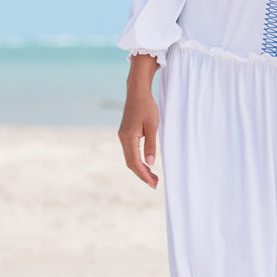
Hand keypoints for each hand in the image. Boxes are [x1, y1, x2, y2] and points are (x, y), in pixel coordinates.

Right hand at [118, 55, 159, 188]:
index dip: (144, 175)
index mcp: (129, 137)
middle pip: (130, 163)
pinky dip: (137, 160)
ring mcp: (122, 136)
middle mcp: (123, 138)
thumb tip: (150, 163)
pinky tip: (146, 163)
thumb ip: (151, 145)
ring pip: (129, 158)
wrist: (137, 92)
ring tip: (152, 176)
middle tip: (154, 184)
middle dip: (142, 174)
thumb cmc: (147, 107)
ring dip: (140, 168)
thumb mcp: (152, 126)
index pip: (135, 162)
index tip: (153, 183)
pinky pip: (130, 151)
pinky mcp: (125, 133)